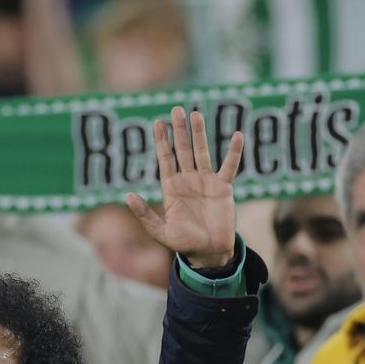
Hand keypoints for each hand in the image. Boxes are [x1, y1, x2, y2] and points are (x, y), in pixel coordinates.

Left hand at [126, 106, 242, 268]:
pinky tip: (237, 135)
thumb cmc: (184, 244)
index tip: (158, 122)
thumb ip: (145, 215)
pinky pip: (230, 166)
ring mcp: (206, 182)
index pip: (165, 159)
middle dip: (179, 130)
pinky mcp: (223, 188)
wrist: (209, 253)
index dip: (162, 141)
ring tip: (196, 114)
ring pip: (202, 152)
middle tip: (176, 109)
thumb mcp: (161, 232)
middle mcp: (188, 181)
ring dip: (200, 134)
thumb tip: (127, 196)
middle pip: (183, 150)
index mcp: (171, 188)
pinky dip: (234, 152)